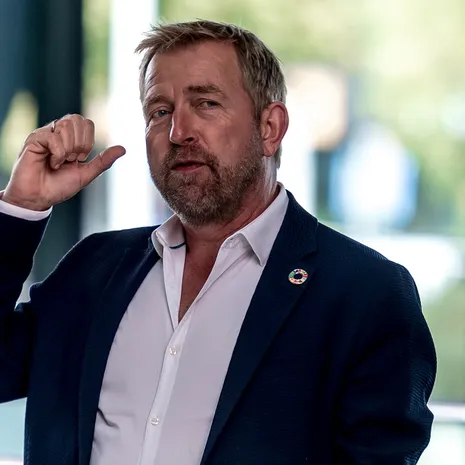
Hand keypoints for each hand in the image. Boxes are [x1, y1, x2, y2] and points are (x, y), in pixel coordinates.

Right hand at [2, 114, 125, 210]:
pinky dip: (58, 154)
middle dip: (80, 144)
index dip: (88, 142)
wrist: (40, 198)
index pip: (87, 122)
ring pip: (66, 125)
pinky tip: (51, 163)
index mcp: (70, 137)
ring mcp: (44, 134)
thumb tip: (123, 149)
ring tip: (60, 162)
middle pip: (77, 119)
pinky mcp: (33, 139)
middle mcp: (57, 131)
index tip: (79, 159)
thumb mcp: (87, 173)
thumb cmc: (59, 186)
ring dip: (68, 149)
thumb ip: (103, 161)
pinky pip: (53, 137)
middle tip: (71, 160)